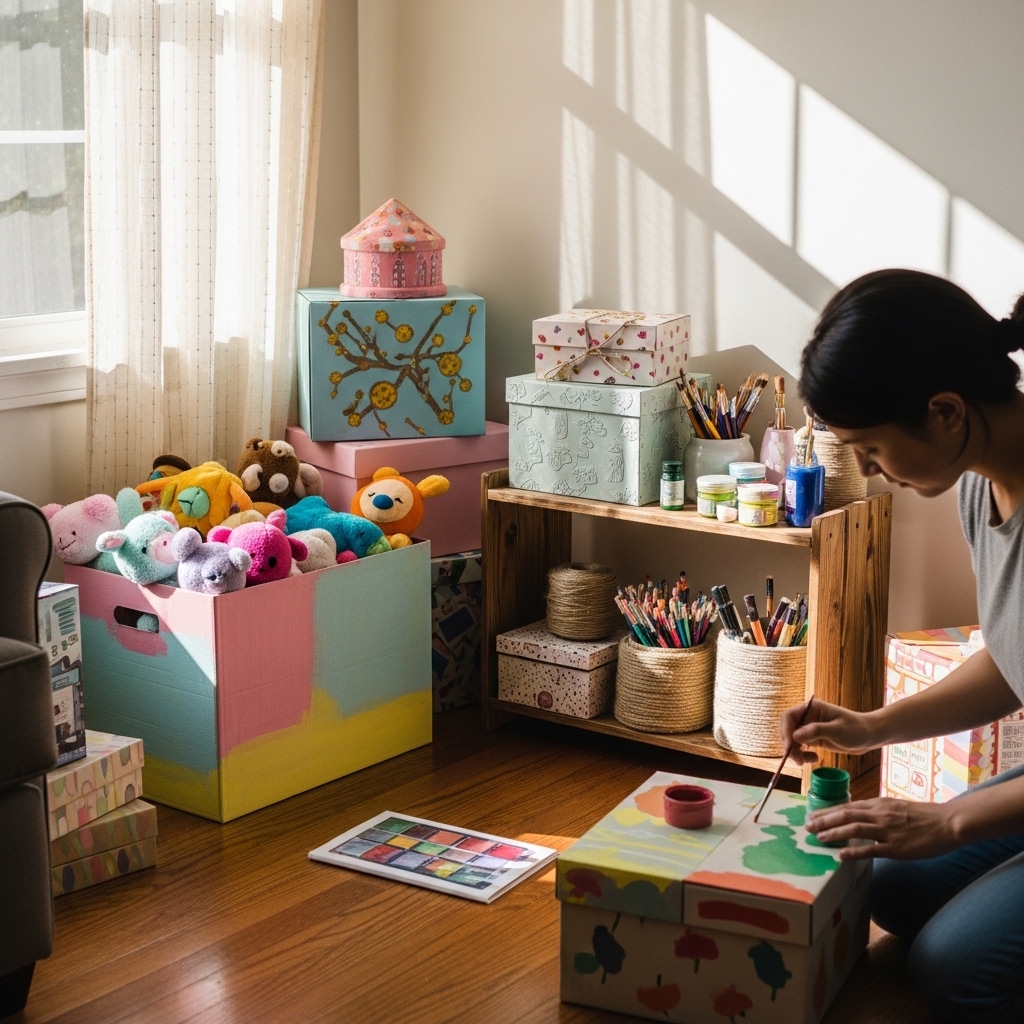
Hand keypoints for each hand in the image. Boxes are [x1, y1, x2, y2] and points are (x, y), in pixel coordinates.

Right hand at [779, 699, 877, 765]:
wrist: (869, 736)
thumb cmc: (856, 729)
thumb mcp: (837, 731)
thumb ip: (816, 731)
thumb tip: (794, 736)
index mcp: (812, 708)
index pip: (788, 716)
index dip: (785, 731)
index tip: (789, 746)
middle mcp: (808, 717)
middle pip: (788, 729)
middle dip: (789, 744)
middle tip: (797, 759)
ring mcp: (810, 728)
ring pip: (792, 739)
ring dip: (794, 752)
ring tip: (804, 762)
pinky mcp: (814, 738)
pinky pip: (800, 746)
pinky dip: (802, 755)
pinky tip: (813, 759)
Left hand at [807, 798, 958, 860]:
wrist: (946, 823)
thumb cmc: (922, 816)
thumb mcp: (895, 807)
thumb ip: (877, 811)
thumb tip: (858, 816)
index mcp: (879, 804)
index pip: (847, 806)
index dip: (828, 811)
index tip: (812, 815)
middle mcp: (880, 814)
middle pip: (846, 814)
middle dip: (824, 820)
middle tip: (807, 826)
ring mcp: (887, 830)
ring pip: (854, 828)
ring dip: (834, 833)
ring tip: (818, 838)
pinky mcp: (896, 846)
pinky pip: (872, 848)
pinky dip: (855, 851)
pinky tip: (841, 855)